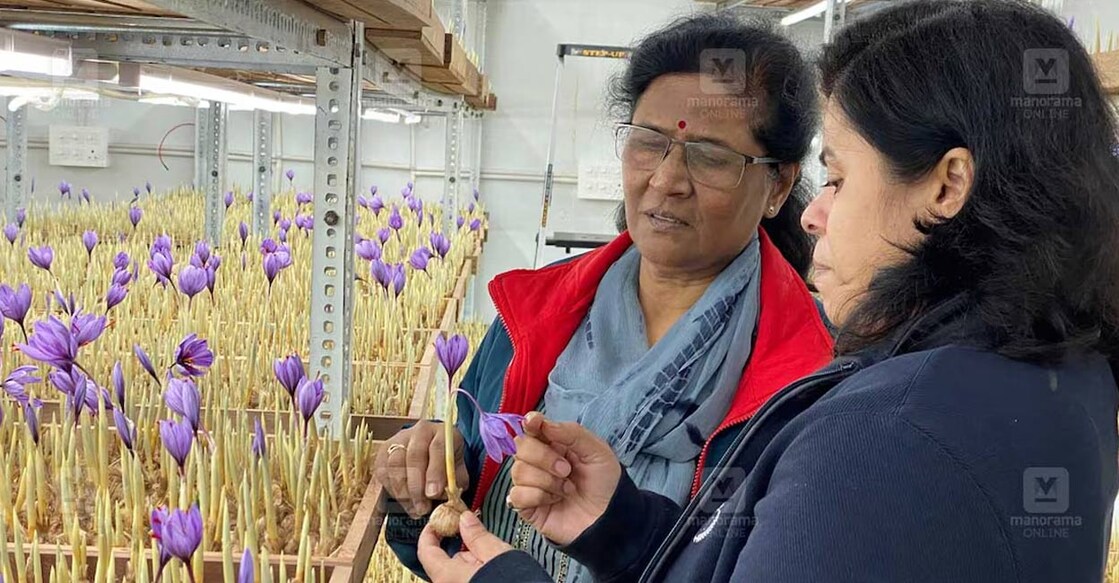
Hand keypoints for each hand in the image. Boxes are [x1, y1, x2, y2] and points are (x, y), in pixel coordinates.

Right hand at [374, 421, 468, 517]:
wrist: (430, 451)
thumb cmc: (446, 462)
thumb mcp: (458, 469)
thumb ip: (455, 480)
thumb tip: (447, 496)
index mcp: (442, 432)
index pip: (437, 448)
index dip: (435, 472)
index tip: (434, 494)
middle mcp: (419, 432)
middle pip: (414, 455)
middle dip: (417, 485)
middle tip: (423, 507)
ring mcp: (399, 440)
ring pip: (395, 464)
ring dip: (404, 491)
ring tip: (415, 508)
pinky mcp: (383, 452)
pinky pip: (384, 472)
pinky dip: (394, 491)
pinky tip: (405, 502)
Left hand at [418, 511, 512, 582]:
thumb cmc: (512, 582)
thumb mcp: (496, 554)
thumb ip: (476, 535)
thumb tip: (465, 520)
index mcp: (447, 576)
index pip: (426, 551)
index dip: (430, 533)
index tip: (438, 522)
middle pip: (445, 564)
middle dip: (462, 552)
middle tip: (480, 543)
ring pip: (456, 576)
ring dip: (470, 566)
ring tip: (492, 563)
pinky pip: (464, 582)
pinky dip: (473, 576)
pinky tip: (491, 574)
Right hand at [509, 412, 621, 545]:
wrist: (609, 519)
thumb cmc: (605, 484)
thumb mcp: (598, 452)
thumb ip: (572, 433)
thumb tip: (542, 423)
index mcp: (555, 444)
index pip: (533, 427)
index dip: (531, 423)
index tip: (535, 423)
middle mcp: (539, 461)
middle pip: (521, 447)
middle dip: (544, 457)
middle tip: (566, 470)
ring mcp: (531, 483)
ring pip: (518, 471)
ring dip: (546, 480)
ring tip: (567, 489)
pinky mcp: (527, 506)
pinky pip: (516, 495)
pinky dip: (537, 496)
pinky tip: (553, 501)